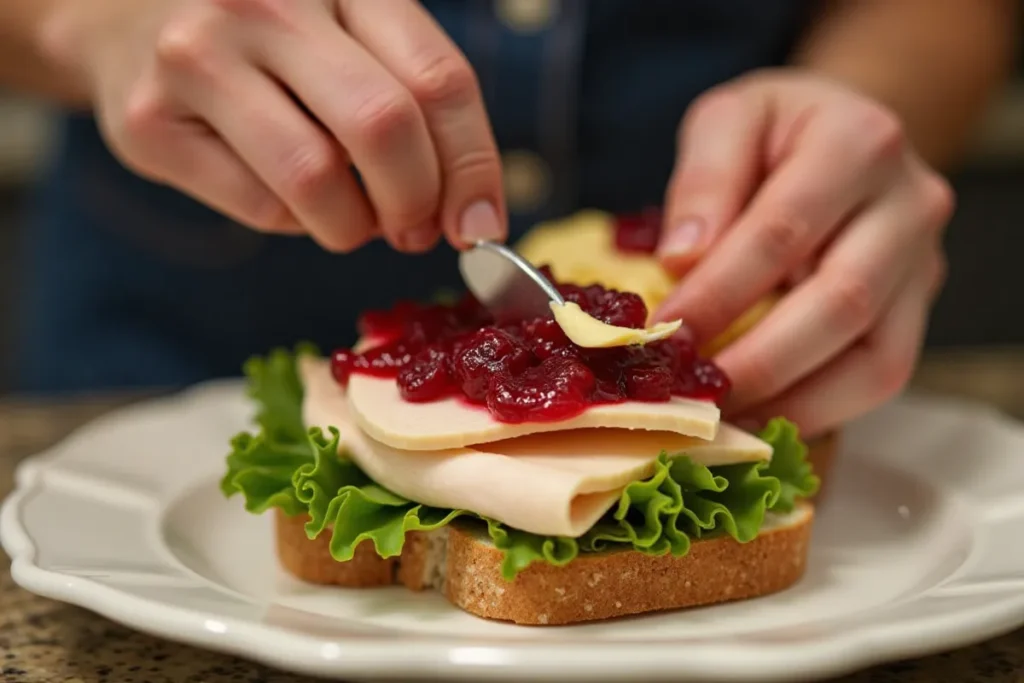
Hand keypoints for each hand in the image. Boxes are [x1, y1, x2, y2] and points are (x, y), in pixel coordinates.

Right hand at [42, 0, 505, 251]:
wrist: (125, 18)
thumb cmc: (268, 39)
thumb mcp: (349, 34)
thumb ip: (415, 100)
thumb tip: (474, 216)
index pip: (439, 80)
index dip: (475, 168)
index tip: (482, 226)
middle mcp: (267, 3)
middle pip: (384, 128)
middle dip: (416, 203)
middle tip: (415, 229)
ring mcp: (199, 57)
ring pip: (318, 180)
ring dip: (354, 227)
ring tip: (353, 218)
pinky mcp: (150, 122)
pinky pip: (261, 208)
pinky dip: (296, 225)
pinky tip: (291, 199)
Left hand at [654, 70, 952, 437]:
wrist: (846, 133)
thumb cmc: (776, 131)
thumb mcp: (726, 120)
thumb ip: (704, 180)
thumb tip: (682, 261)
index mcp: (859, 142)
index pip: (782, 231)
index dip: (719, 292)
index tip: (665, 332)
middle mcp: (910, 205)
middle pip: (841, 303)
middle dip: (757, 360)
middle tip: (691, 392)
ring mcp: (925, 264)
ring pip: (876, 359)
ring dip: (791, 400)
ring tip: (722, 418)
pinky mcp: (919, 309)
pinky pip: (880, 377)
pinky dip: (818, 408)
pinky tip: (760, 415)